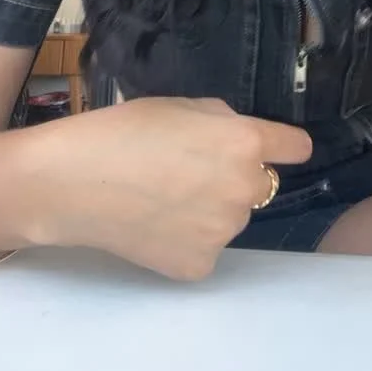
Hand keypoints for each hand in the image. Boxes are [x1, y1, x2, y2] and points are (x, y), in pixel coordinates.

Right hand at [22, 97, 311, 278]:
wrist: (75, 181)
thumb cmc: (125, 130)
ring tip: (163, 198)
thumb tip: (240, 137)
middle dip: (235, 177)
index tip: (279, 149)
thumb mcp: (182, 105)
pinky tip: (155, 226)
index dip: (284, 145)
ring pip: (231, 217)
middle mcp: (245, 190)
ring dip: (212, 209)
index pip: (296, 148)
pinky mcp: (200, 265)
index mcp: (245, 143)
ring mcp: (224, 232)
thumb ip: (223, 121)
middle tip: (189, 171)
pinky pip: (206, 247)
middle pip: (259, 184)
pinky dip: (187, 239)